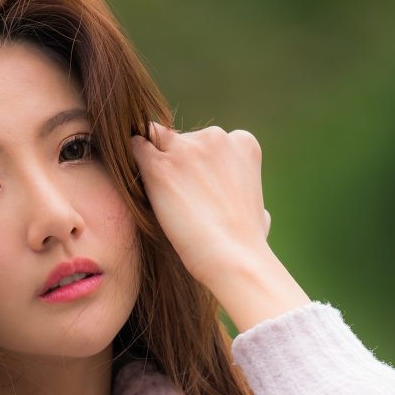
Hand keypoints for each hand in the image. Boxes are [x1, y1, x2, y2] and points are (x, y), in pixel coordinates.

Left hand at [128, 120, 273, 289]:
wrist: (233, 257)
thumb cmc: (248, 241)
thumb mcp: (260, 209)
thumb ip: (247, 196)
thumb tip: (255, 213)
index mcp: (243, 142)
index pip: (209, 141)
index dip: (200, 164)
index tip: (198, 188)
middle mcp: (215, 137)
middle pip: (183, 139)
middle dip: (177, 161)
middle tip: (177, 195)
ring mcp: (186, 149)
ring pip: (157, 141)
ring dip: (155, 162)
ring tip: (159, 194)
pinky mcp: (159, 166)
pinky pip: (136, 149)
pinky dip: (135, 162)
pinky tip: (139, 185)